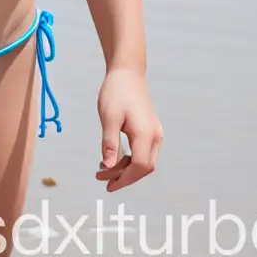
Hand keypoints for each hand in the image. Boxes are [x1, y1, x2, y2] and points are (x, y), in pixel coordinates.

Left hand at [94, 65, 162, 191]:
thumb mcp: (108, 117)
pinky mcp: (150, 129)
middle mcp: (154, 136)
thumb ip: (110, 143)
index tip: (107, 185)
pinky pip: (143, 151)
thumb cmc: (116, 91)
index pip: (140, 167)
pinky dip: (129, 158)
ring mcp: (154, 132)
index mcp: (146, 134)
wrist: (127, 71)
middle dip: (124, 176)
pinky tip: (113, 157)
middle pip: (144, 168)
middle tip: (101, 178)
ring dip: (125, 168)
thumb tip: (109, 167)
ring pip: (144, 160)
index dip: (124, 180)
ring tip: (103, 168)